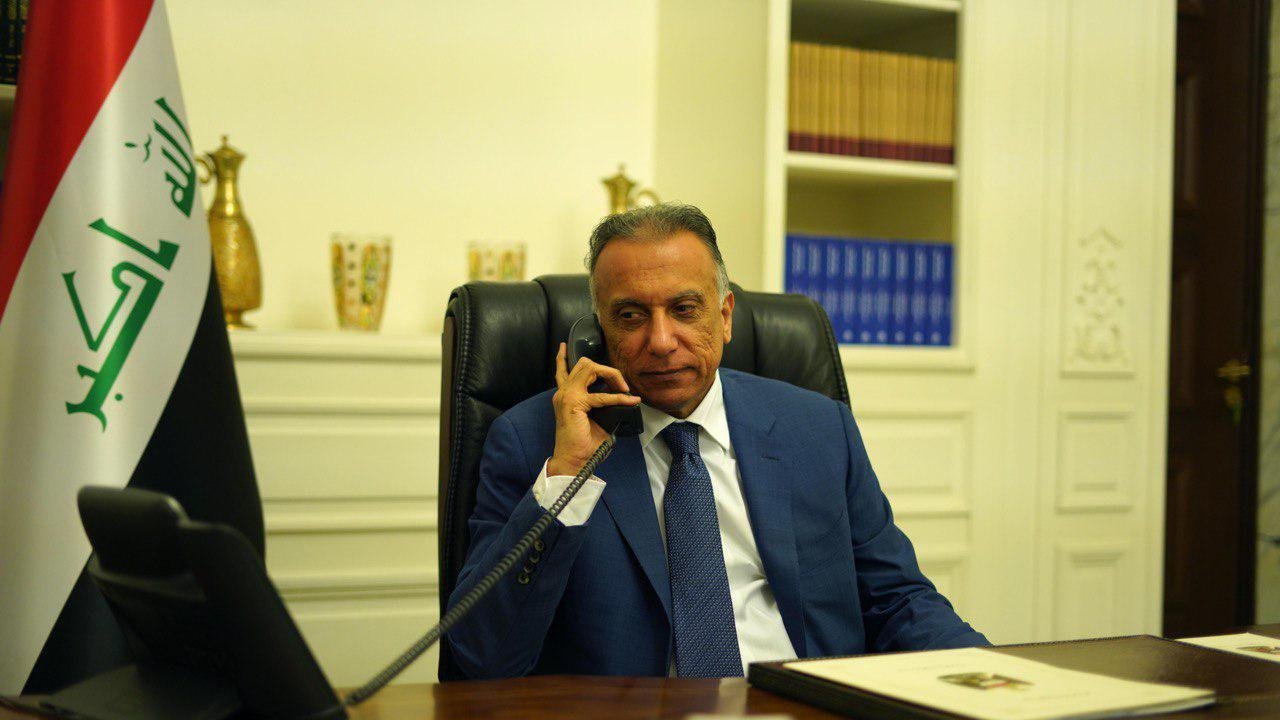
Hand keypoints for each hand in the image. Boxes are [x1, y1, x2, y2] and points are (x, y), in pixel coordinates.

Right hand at [547, 342, 640, 476]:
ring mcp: (567, 396)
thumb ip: (603, 406)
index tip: (564, 346)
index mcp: (564, 396)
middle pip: (583, 364)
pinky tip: (629, 400)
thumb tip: (622, 401)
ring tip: (623, 389)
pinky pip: (602, 395)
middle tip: (620, 385)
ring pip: (590, 368)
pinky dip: (619, 397)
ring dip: (611, 375)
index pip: (562, 369)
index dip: (563, 356)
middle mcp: (563, 393)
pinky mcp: (575, 404)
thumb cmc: (584, 445)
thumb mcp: (595, 419)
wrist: (574, 462)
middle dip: (606, 369)